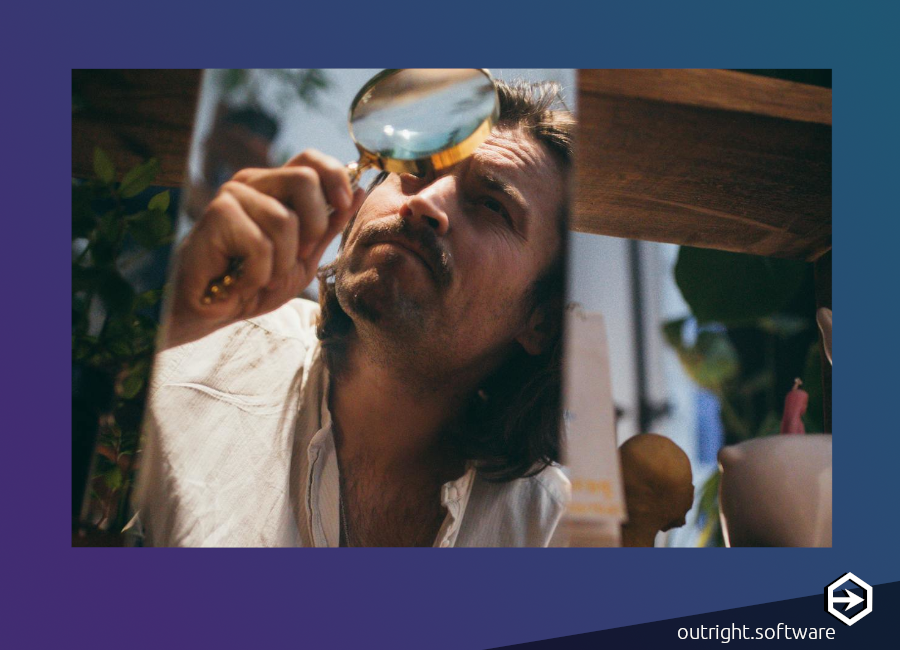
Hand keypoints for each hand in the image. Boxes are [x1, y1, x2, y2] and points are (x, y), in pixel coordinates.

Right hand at [165, 150, 365, 347]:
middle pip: (305, 180)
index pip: (311, 159)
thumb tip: (358, 190)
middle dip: (313, 226)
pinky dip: (259, 273)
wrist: (212, 309)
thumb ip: (328, 225)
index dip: (335, 177)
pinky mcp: (218, 214)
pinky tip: (241, 280)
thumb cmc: (254, 282)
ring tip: (261, 274)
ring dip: (282, 261)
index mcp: (276, 187)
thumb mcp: (304, 257)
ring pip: (286, 220)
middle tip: (296, 256)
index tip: (344, 204)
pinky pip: (261, 244)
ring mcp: (234, 195)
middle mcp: (254, 182)